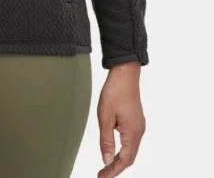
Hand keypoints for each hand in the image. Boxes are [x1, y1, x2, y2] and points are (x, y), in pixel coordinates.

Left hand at [96, 62, 145, 176]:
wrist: (125, 73)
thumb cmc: (115, 91)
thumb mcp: (105, 117)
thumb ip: (106, 141)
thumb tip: (106, 160)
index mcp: (133, 132)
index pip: (125, 160)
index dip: (113, 171)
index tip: (102, 177)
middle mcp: (139, 131)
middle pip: (130, 157)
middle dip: (116, 167)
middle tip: (103, 174)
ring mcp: (139, 125)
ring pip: (131, 149)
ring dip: (120, 159)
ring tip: (106, 165)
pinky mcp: (136, 120)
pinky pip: (131, 140)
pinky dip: (123, 149)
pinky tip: (115, 149)